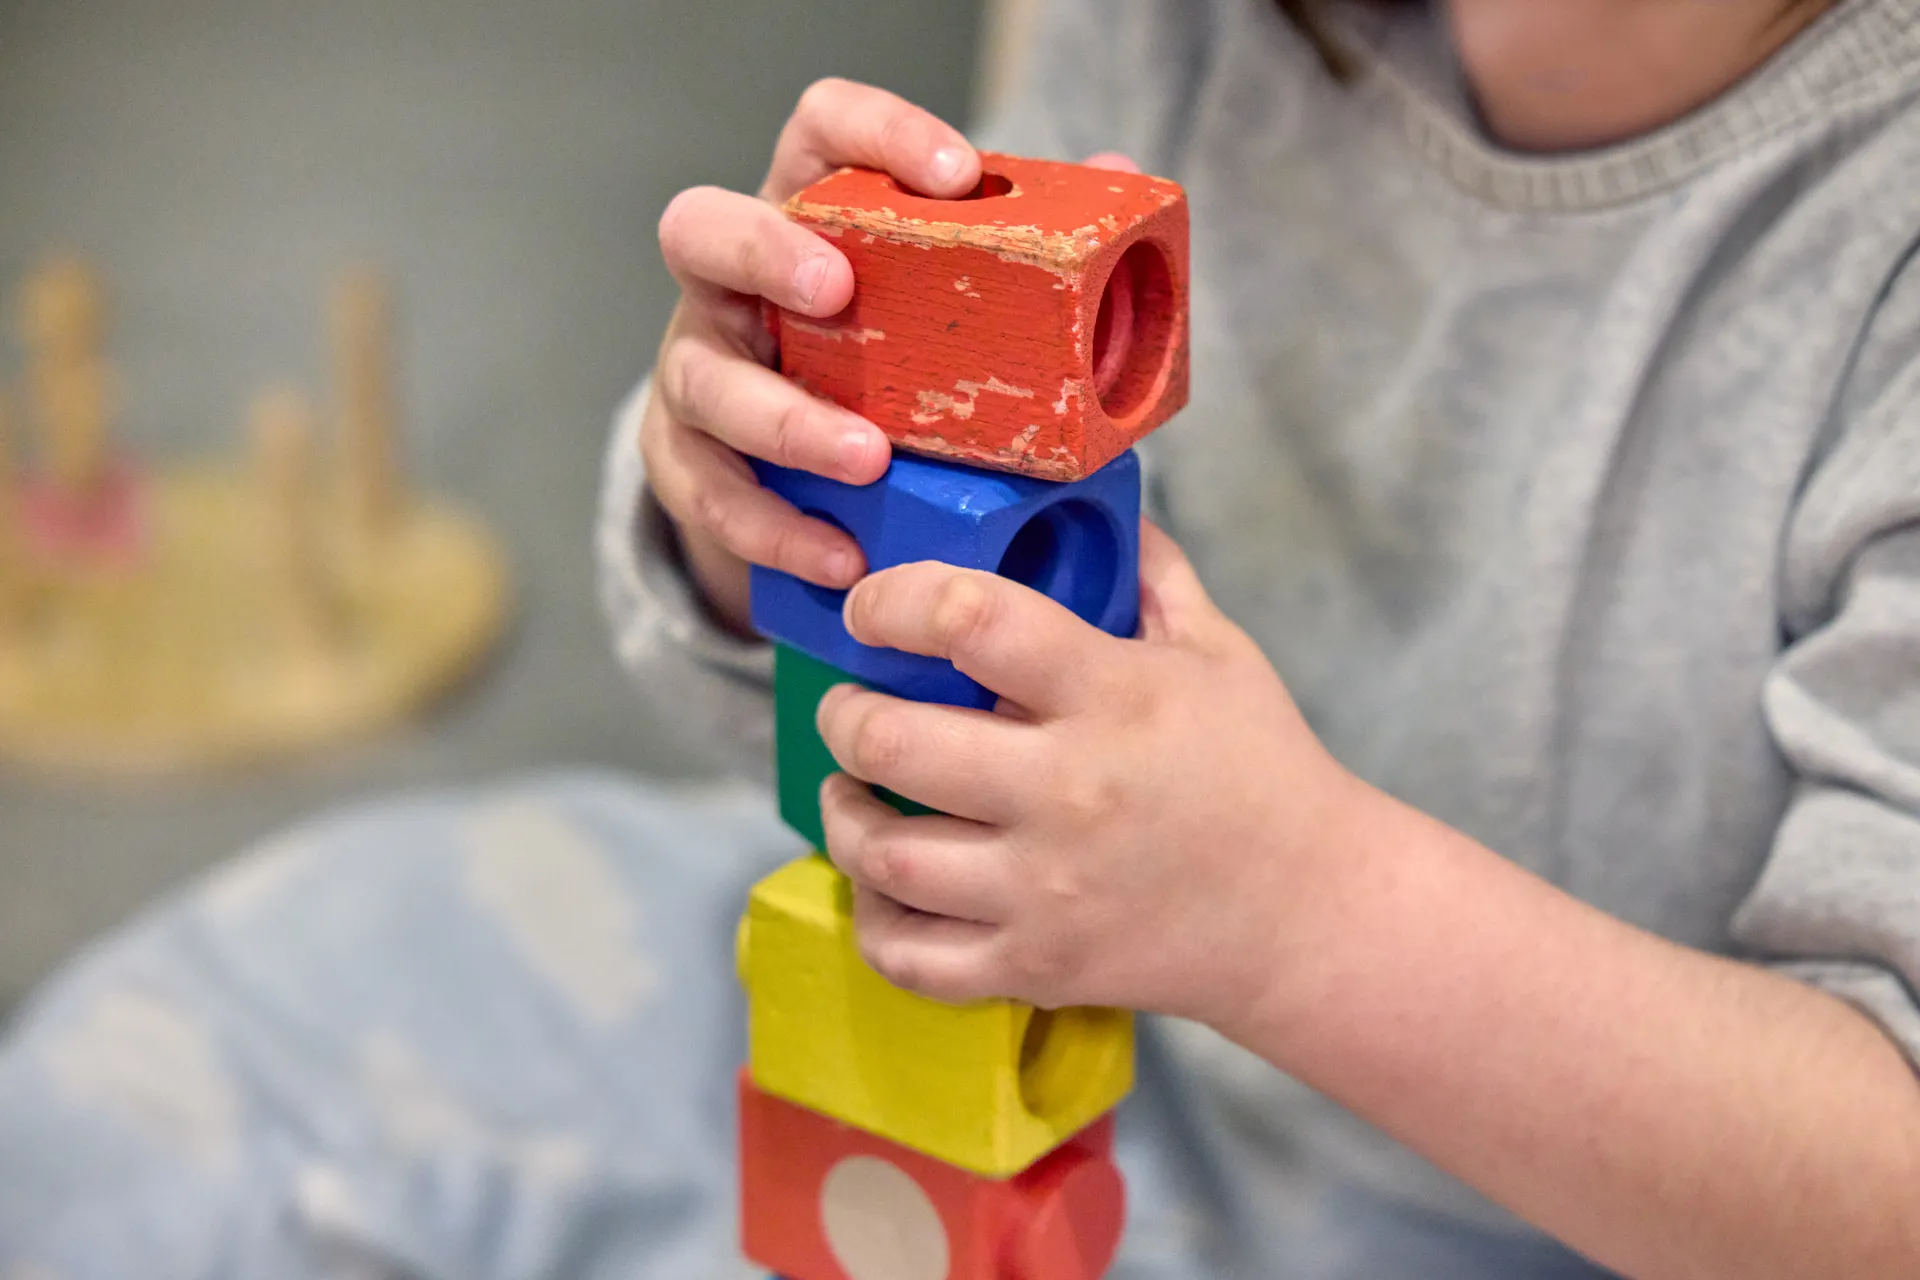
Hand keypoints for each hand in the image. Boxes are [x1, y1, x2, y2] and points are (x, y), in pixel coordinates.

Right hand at [642, 79, 980, 631]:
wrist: (800, 480)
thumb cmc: (889, 371)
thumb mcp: (948, 309)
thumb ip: (1025, 249)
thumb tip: (1114, 176)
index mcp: (807, 218)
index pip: (820, 131)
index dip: (876, 132)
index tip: (958, 175)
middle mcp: (733, 284)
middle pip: (701, 229)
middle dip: (764, 252)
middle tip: (837, 291)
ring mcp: (698, 370)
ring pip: (703, 378)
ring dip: (785, 420)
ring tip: (868, 460)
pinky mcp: (684, 460)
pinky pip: (711, 493)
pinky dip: (776, 529)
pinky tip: (841, 556)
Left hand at [815, 521, 1369, 1026]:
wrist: (1310, 912)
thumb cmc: (1260, 769)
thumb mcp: (1221, 650)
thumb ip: (1149, 573)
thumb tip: (1092, 502)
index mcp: (1112, 694)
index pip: (972, 620)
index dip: (894, 601)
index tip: (871, 607)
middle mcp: (1069, 792)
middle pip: (892, 742)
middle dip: (843, 714)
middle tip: (848, 705)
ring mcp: (1046, 890)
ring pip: (885, 854)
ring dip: (842, 814)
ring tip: (848, 789)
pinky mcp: (1036, 967)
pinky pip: (911, 955)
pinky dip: (874, 919)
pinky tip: (883, 884)